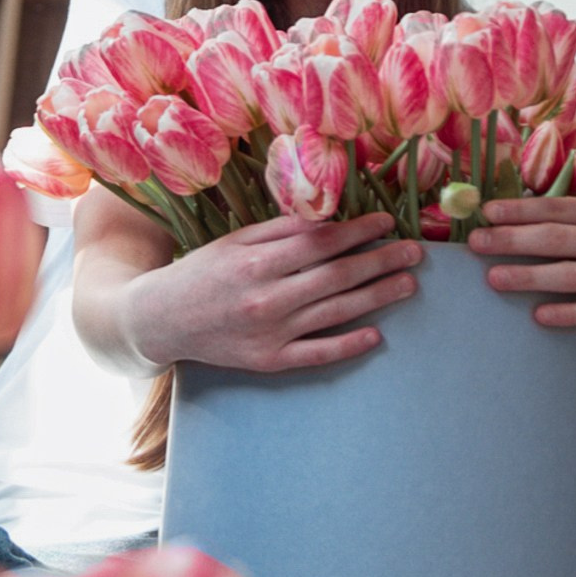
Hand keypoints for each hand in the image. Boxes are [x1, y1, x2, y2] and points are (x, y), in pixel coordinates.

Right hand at [125, 212, 420, 375]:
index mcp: (256, 262)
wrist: (160, 320)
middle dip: (381, 261)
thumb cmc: (200, 272)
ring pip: (335, 311)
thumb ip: (279, 230)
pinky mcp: (269, 360)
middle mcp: (266, 298)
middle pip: (337, 276)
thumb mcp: (233, 241)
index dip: (359, 231)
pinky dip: (348, 344)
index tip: (388, 223)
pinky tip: (376, 335)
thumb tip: (326, 216)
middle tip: (416, 254)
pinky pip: (317, 353)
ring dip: (377, 297)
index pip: (321, 242)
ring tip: (408, 284)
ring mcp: (270, 333)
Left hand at [469, 193, 575, 326]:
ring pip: (572, 277)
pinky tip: (539, 315)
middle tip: (475, 244)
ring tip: (493, 278)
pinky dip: (568, 314)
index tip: (487, 212)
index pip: (560, 209)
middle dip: (512, 241)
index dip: (520, 211)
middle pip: (558, 240)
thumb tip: (534, 211)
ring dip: (529, 277)